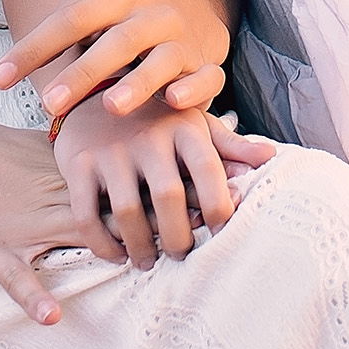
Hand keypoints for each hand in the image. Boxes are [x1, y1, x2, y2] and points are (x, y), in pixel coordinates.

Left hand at [0, 0, 229, 118]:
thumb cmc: (125, 22)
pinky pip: (207, 77)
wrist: (195, 6)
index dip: (34, 47)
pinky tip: (176, 101)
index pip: (70, 19)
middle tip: (48, 103)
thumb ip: (56, 35)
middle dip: (82, 73)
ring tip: (110, 105)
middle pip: (116, 41)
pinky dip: (194, 89)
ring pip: (162, 60)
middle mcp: (152, 13)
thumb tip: (1, 72)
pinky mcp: (206, 65)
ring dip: (137, 83)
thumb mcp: (94, 15)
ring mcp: (182, 39)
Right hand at [52, 92, 275, 269]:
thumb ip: (230, 145)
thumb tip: (270, 158)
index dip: (219, 207)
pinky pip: (88, 216)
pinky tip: (117, 253)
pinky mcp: (77, 163)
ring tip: (149, 260)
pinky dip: (103, 244)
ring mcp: (109, 149)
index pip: (208, 170)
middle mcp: (147, 136)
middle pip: (169, 199)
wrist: (96, 89)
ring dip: (142, 247)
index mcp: (182, 125)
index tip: (220, 232)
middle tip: (182, 255)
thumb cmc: (157, 116)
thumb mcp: (194, 121)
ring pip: (128, 213)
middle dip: (179, 238)